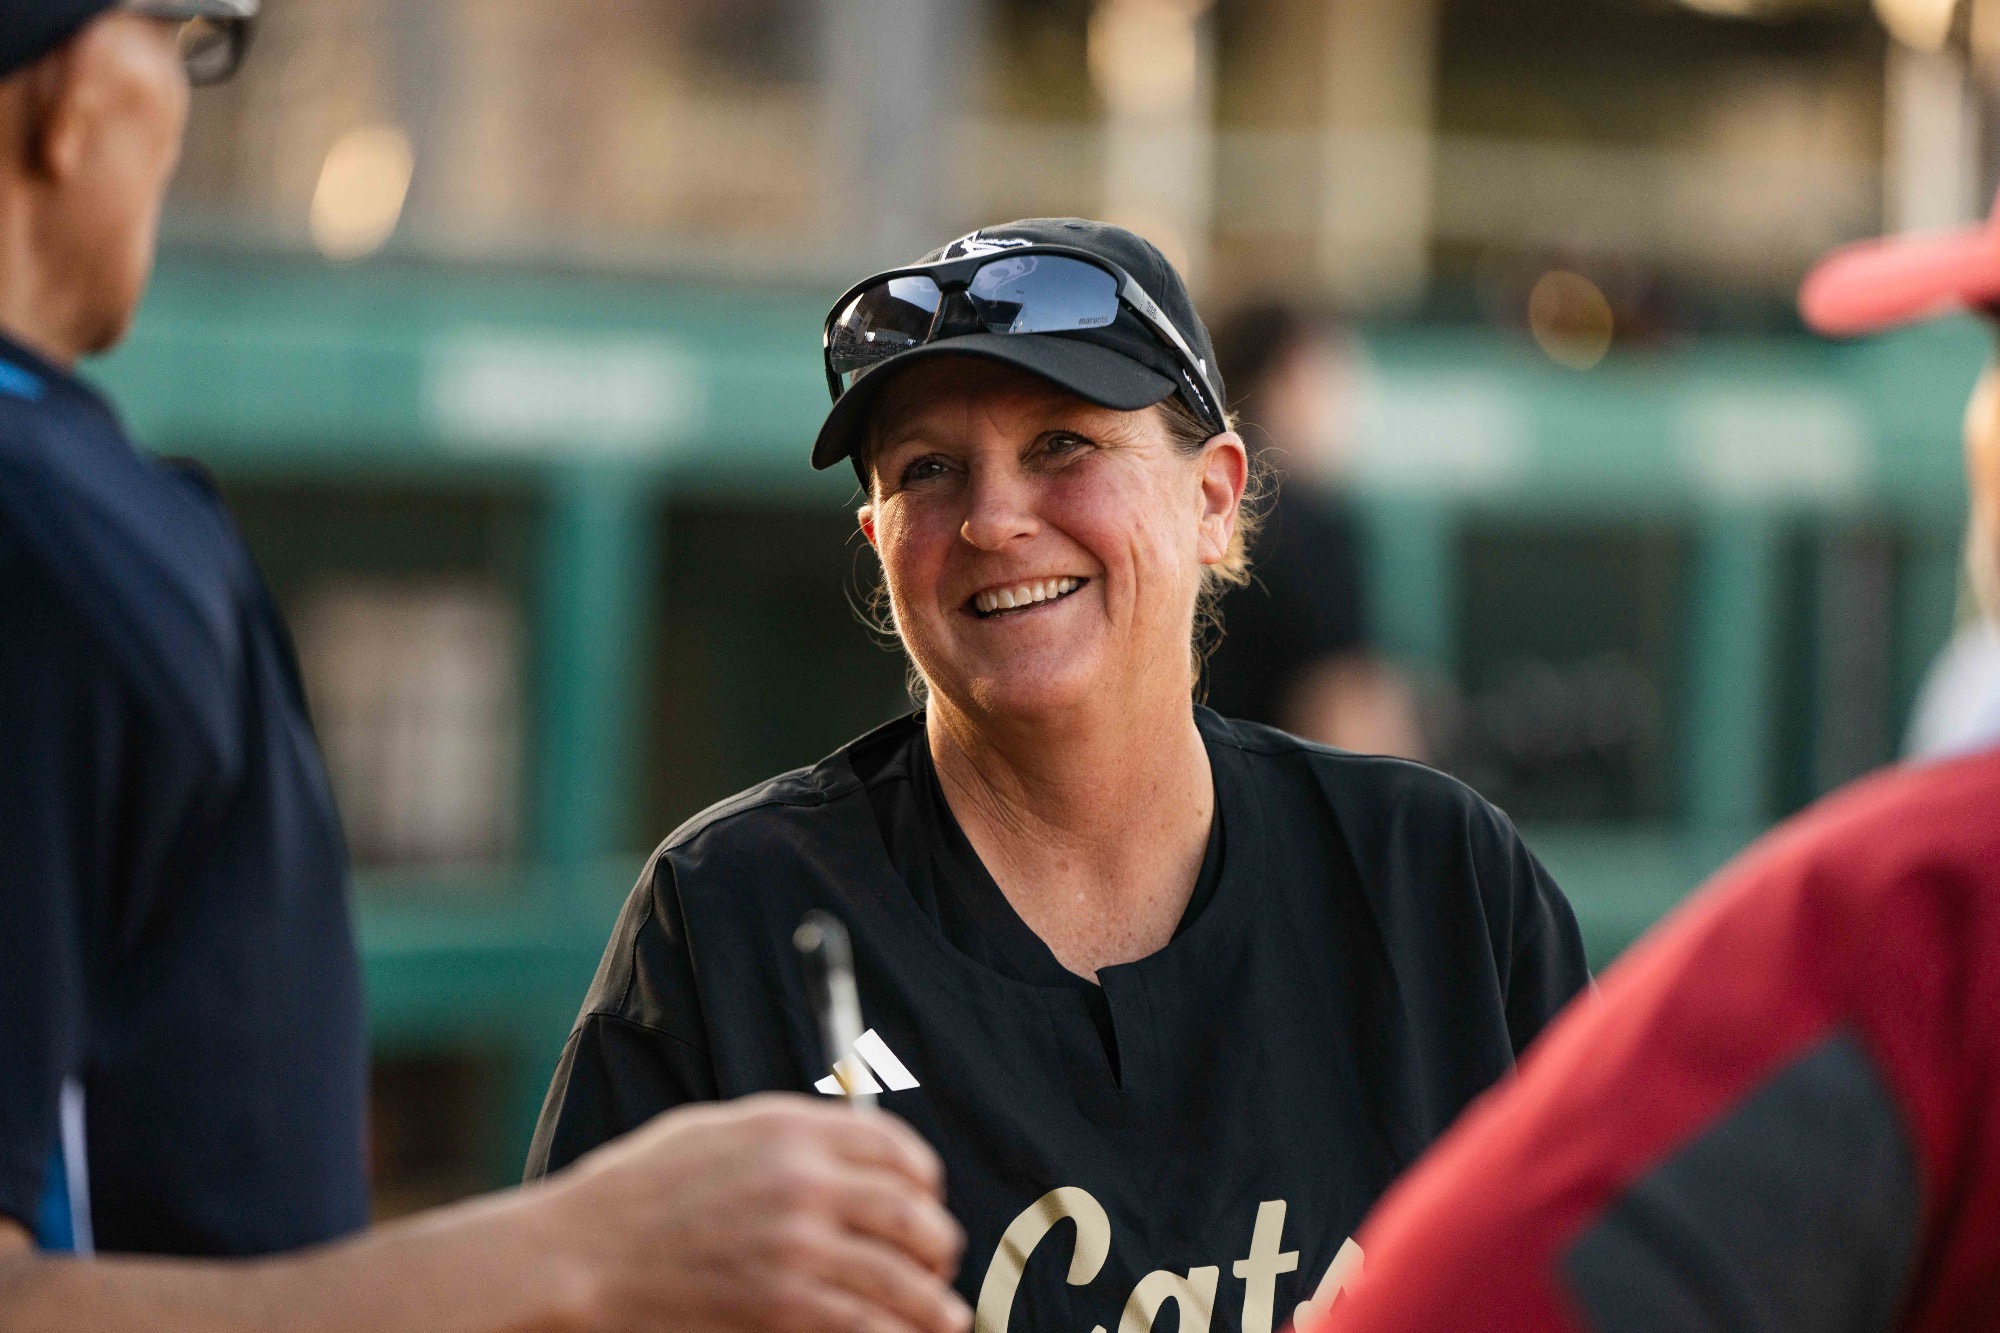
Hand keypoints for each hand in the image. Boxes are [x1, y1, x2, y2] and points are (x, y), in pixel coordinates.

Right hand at [541, 1094, 971, 1332]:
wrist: (582, 1255)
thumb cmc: (639, 1189)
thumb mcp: (717, 1129)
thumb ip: (788, 1134)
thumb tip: (849, 1147)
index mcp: (792, 1128)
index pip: (895, 1147)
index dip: (923, 1179)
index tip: (926, 1200)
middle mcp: (804, 1180)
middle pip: (911, 1213)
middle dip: (937, 1243)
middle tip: (938, 1262)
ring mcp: (796, 1247)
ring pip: (902, 1278)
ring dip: (932, 1302)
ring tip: (945, 1316)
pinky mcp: (781, 1307)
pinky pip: (864, 1326)